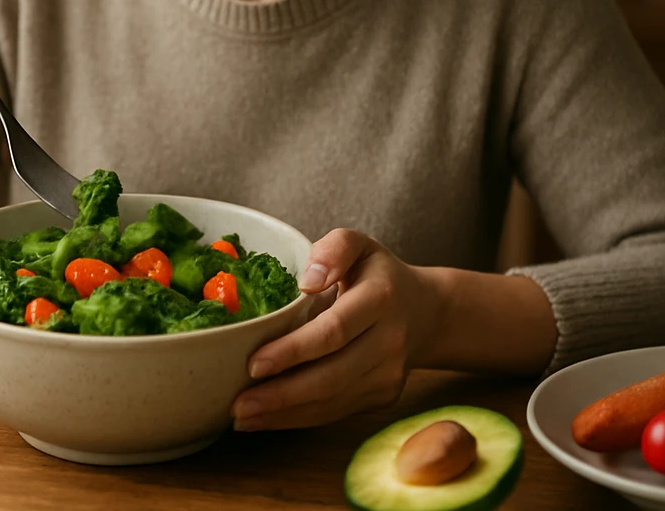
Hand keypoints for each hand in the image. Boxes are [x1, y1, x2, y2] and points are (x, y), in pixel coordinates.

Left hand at [231, 229, 435, 430]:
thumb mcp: (359, 245)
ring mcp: (390, 374)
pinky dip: (300, 419)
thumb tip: (307, 281)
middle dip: (281, 394)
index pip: (333, 331)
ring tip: (243, 416)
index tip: (254, 364)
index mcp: (381, 298)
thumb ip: (334, 249)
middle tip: (238, 404)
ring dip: (285, 414)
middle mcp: (390, 340)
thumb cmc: (378, 275)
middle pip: (331, 375)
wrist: (426, 312)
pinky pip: (338, 411)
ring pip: (333, 401)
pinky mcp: (384, 395)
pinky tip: (268, 419)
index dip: (293, 351)